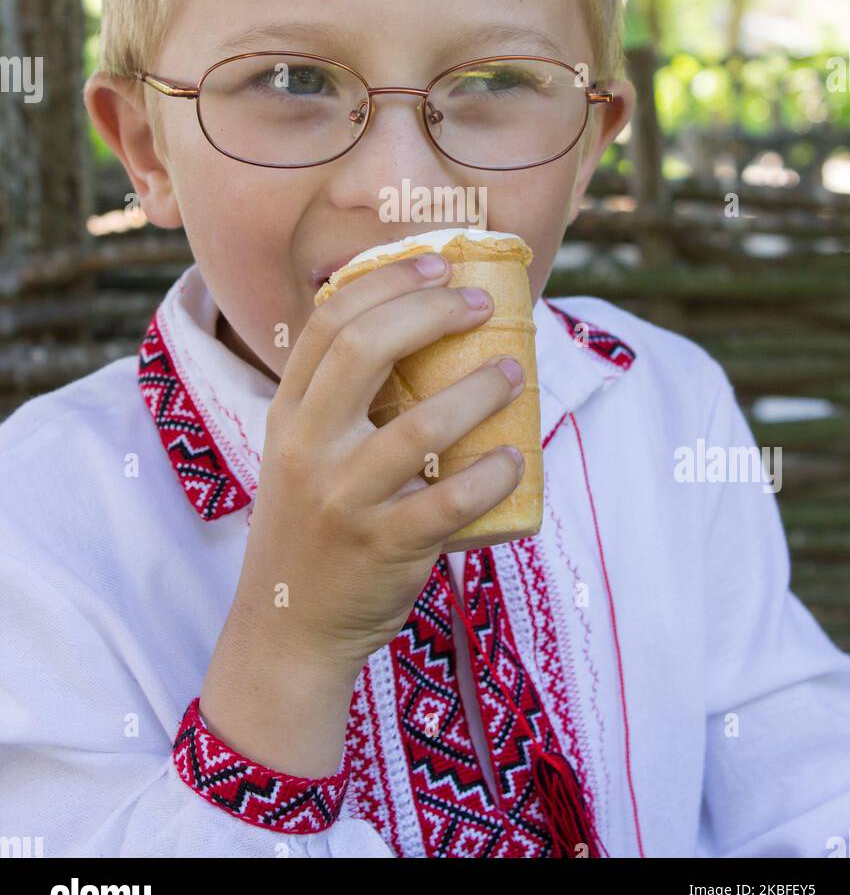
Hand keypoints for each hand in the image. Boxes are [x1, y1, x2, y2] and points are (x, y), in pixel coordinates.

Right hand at [228, 252, 524, 677]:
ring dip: (476, 391)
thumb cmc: (315, 527)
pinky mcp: (381, 548)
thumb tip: (424, 333)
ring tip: (514, 373)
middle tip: (482, 304)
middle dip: (430, 312)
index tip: (437, 266)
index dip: (386, 283)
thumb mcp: (304, 455)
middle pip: (362, 350)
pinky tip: (515, 457)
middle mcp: (306, 449)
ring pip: (417, 427)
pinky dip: (490, 476)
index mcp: (288, 415)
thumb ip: (342, 403)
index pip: (327, 324)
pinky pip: (447, 503)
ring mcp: (342, 500)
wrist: (289, 629)